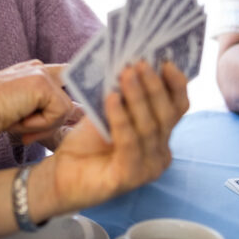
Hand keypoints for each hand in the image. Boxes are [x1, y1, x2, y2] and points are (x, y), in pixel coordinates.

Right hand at [0, 60, 73, 138]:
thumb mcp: (23, 108)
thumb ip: (45, 107)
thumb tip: (76, 114)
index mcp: (35, 70)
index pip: (66, 80)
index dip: (64, 103)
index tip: (55, 119)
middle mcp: (40, 68)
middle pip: (68, 102)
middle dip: (52, 123)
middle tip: (27, 132)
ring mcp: (42, 73)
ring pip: (65, 110)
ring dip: (43, 125)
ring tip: (20, 124)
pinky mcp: (43, 83)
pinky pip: (58, 113)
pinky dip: (41, 125)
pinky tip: (21, 120)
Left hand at [46, 60, 188, 210]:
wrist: (61, 175)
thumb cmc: (87, 143)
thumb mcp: (109, 112)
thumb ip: (124, 95)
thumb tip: (131, 63)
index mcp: (161, 137)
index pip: (178, 108)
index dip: (176, 84)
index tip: (165, 60)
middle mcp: (160, 153)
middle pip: (166, 115)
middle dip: (154, 86)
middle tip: (139, 63)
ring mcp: (147, 168)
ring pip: (149, 127)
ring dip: (138, 97)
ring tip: (125, 73)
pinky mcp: (128, 178)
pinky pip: (129, 144)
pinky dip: (121, 119)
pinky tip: (112, 99)